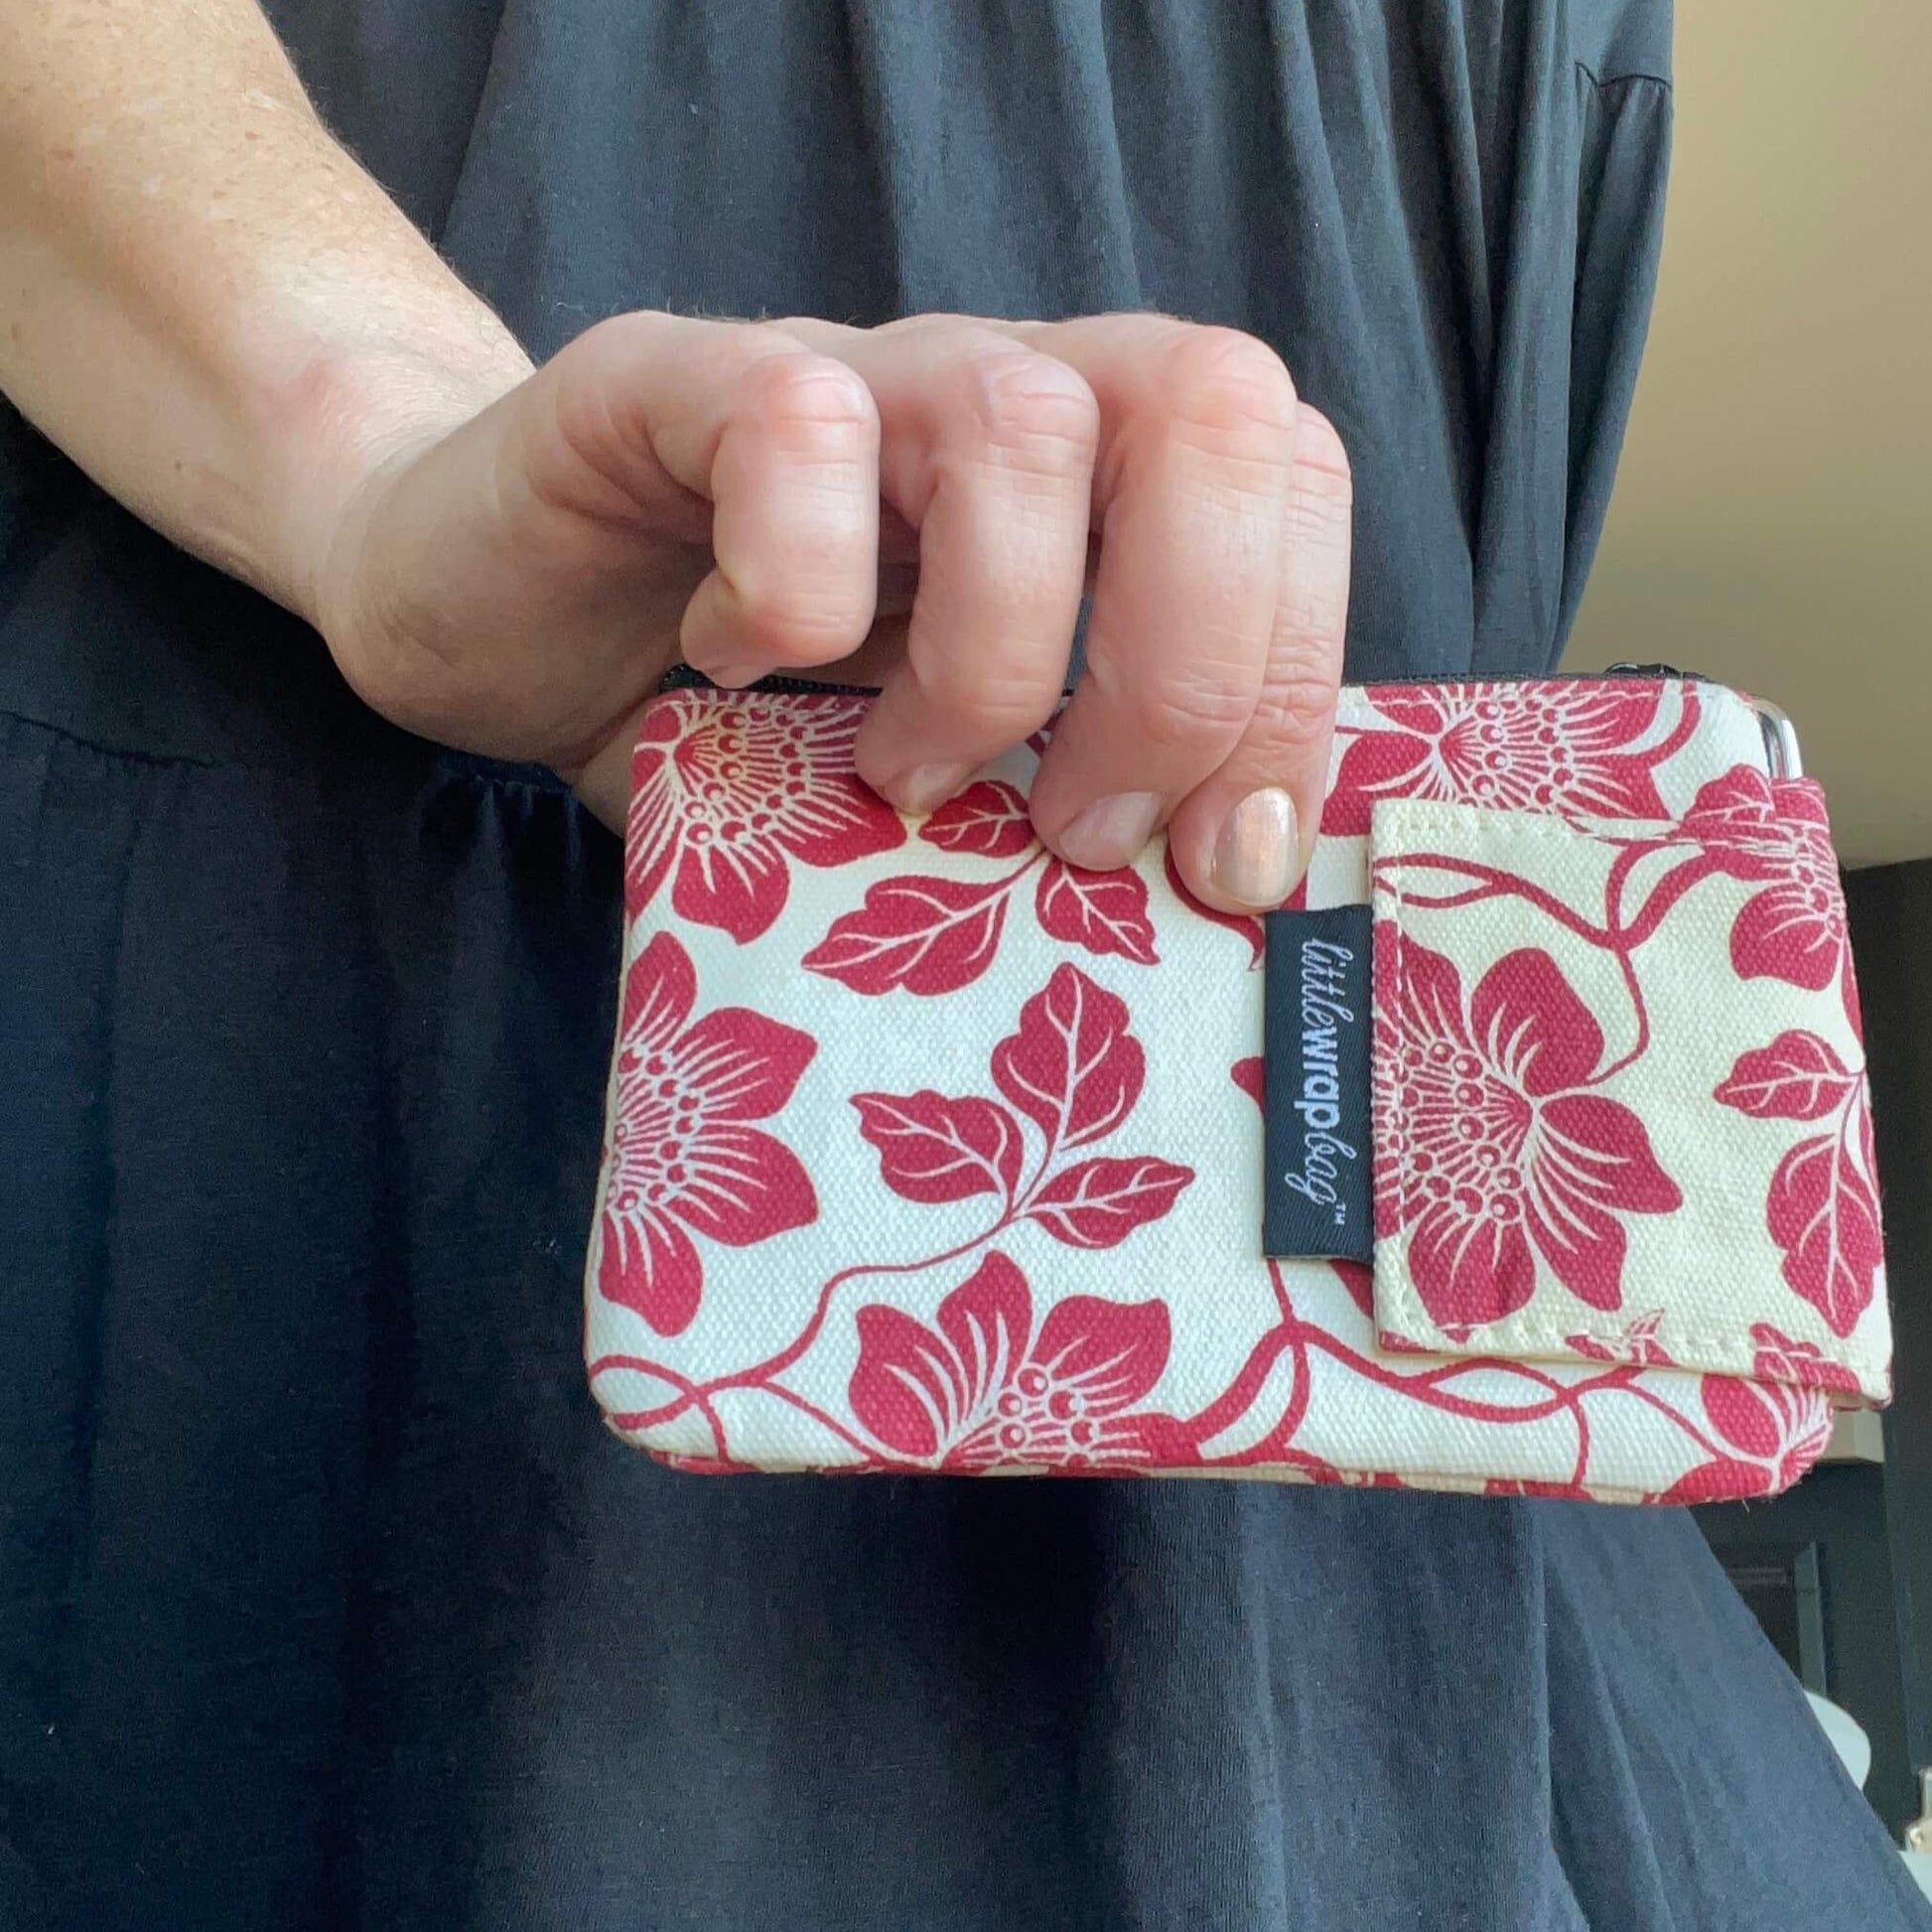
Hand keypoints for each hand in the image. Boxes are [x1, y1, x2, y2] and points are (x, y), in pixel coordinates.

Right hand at [308, 310, 1350, 910]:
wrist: (491, 609)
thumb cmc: (734, 718)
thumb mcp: (944, 779)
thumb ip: (1070, 798)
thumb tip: (1222, 909)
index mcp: (1089, 477)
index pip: (1290, 479)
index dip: (1298, 674)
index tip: (1227, 862)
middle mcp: (994, 388)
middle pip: (1211, 409)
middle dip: (1183, 665)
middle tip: (1080, 829)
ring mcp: (846, 373)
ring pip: (1021, 424)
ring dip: (990, 656)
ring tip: (904, 776)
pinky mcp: (674, 381)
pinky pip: (792, 423)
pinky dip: (795, 586)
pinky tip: (732, 668)